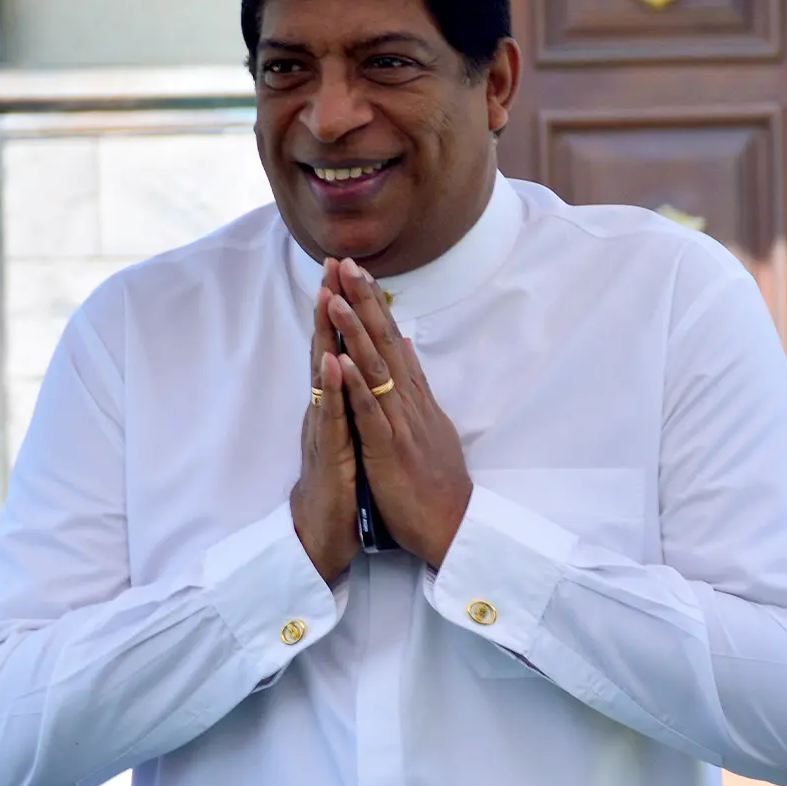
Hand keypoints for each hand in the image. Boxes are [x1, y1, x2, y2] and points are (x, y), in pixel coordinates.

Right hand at [290, 258, 362, 581]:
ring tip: (325, 297)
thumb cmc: (339, 487)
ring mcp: (324, 429)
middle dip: (329, 306)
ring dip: (324, 335)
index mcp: (335, 404)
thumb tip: (356, 371)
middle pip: (326, 348)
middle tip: (331, 264)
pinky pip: (330, 416)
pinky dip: (330, 387)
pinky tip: (331, 361)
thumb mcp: (350, 435)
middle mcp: (325, 409)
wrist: (322, 535)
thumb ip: (351, 402)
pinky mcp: (328, 454)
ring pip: (323, 375)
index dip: (344, 310)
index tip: (348, 271)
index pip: (339, 347)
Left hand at [327, 261, 471, 567]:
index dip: (373, 304)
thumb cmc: (435, 479)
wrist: (451, 524)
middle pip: (384, 341)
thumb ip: (415, 383)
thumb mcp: (428, 422)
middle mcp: (407, 400)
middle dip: (363, 301)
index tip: (357, 270)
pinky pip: (369, 412)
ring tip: (335, 297)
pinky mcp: (390, 448)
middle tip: (346, 262)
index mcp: (412, 396)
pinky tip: (340, 360)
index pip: (391, 339)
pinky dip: (355, 384)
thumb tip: (405, 346)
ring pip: (375, 368)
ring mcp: (400, 422)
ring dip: (354, 331)